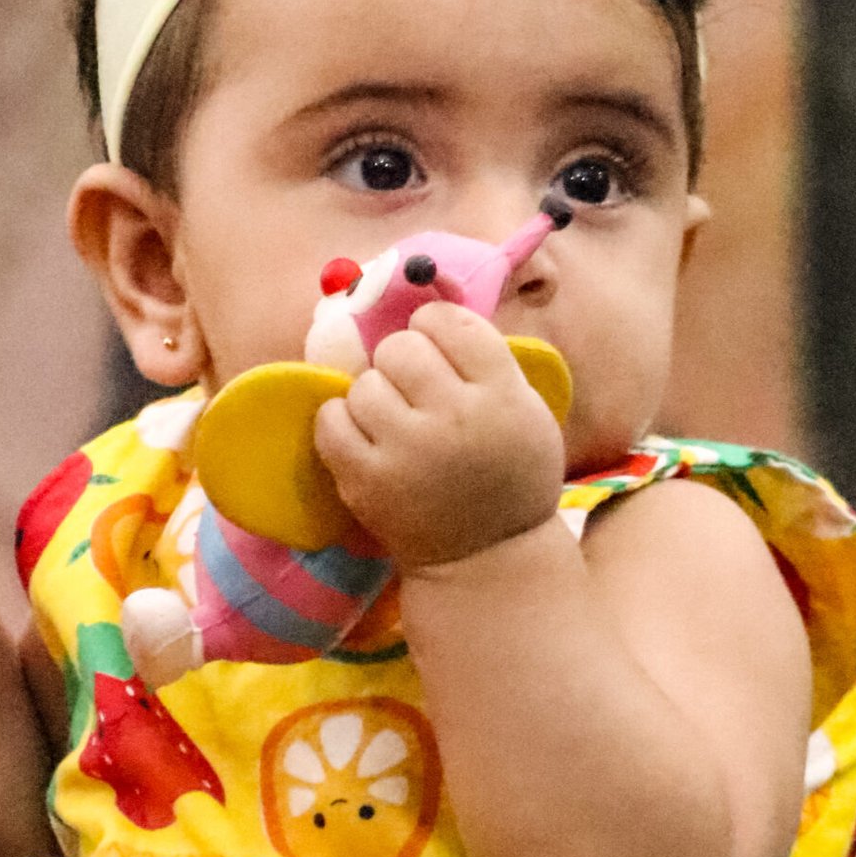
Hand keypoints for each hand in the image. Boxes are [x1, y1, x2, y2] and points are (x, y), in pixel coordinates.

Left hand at [314, 303, 565, 570]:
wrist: (488, 557)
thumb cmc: (509, 474)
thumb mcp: (524, 410)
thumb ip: (486, 360)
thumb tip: (425, 299)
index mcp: (503, 394)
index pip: (449, 323)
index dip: (435, 327)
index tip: (436, 347)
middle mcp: (456, 418)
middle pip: (400, 347)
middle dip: (402, 360)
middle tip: (413, 388)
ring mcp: (408, 451)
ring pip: (364, 384)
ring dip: (374, 395)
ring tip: (394, 420)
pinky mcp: (367, 481)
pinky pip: (331, 420)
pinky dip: (341, 421)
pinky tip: (364, 435)